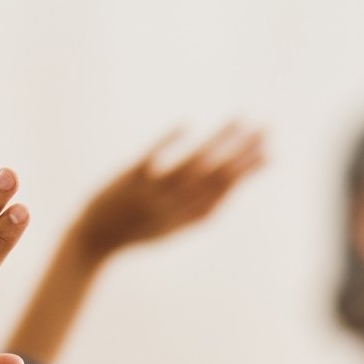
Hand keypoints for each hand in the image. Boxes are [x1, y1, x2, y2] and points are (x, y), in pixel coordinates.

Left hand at [68, 124, 266, 259]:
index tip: (270, 152)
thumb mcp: (171, 227)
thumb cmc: (136, 231)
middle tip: (265, 129)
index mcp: (187, 219)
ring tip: (239, 121)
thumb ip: (198, 210)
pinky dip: (169, 144)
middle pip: (215, 176)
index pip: (225, 192)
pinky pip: (151, 161)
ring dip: (218, 142)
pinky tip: (187, 125)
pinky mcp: (128, 181)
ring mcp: (152, 194)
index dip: (249, 173)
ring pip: (191, 166)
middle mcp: (174, 207)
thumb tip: (227, 189)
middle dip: (242, 152)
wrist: (92, 242)